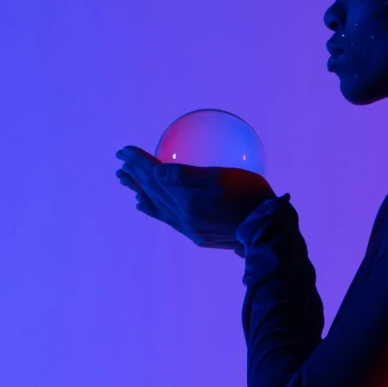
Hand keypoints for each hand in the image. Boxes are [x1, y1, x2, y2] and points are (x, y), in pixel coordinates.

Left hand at [115, 146, 273, 249]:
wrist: (268, 231)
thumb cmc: (251, 196)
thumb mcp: (221, 177)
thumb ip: (187, 175)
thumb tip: (158, 170)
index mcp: (187, 199)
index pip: (156, 175)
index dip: (139, 161)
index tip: (124, 151)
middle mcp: (183, 216)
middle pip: (153, 190)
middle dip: (135, 174)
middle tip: (120, 163)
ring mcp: (189, 228)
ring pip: (157, 206)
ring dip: (140, 191)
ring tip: (124, 180)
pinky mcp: (197, 235)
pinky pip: (167, 219)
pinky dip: (152, 209)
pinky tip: (143, 205)